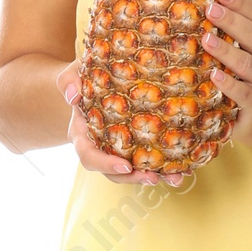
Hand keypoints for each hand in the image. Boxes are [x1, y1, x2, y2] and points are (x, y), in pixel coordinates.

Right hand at [54, 58, 182, 186]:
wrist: (100, 76)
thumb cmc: (87, 75)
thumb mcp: (74, 73)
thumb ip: (68, 80)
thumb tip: (73, 97)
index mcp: (82, 134)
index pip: (89, 156)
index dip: (105, 164)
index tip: (125, 166)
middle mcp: (100, 146)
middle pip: (113, 171)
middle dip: (133, 178)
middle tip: (153, 177)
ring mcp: (118, 148)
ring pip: (132, 172)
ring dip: (152, 177)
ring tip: (174, 178)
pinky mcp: (136, 145)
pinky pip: (148, 161)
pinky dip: (165, 168)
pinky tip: (183, 170)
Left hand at [202, 0, 251, 142]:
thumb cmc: (242, 69)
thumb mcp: (241, 36)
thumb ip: (239, 5)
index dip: (241, 2)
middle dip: (232, 21)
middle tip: (210, 9)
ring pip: (249, 64)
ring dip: (228, 52)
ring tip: (206, 40)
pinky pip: (246, 94)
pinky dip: (231, 86)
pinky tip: (214, 76)